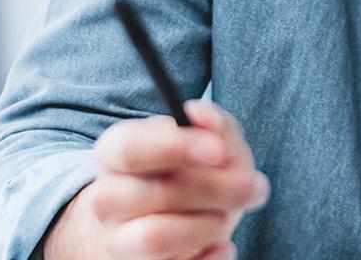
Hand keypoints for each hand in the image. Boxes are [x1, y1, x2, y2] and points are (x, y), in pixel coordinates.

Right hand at [46, 99, 270, 259]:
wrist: (162, 221)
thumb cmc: (188, 173)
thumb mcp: (206, 141)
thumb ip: (212, 123)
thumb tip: (202, 116)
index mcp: (115, 154)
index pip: (131, 149)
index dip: (175, 148)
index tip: (217, 151)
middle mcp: (107, 198)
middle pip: (156, 193)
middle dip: (215, 189)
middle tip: (252, 185)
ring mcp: (117, 241)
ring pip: (156, 238)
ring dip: (208, 225)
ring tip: (224, 216)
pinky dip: (210, 258)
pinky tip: (222, 245)